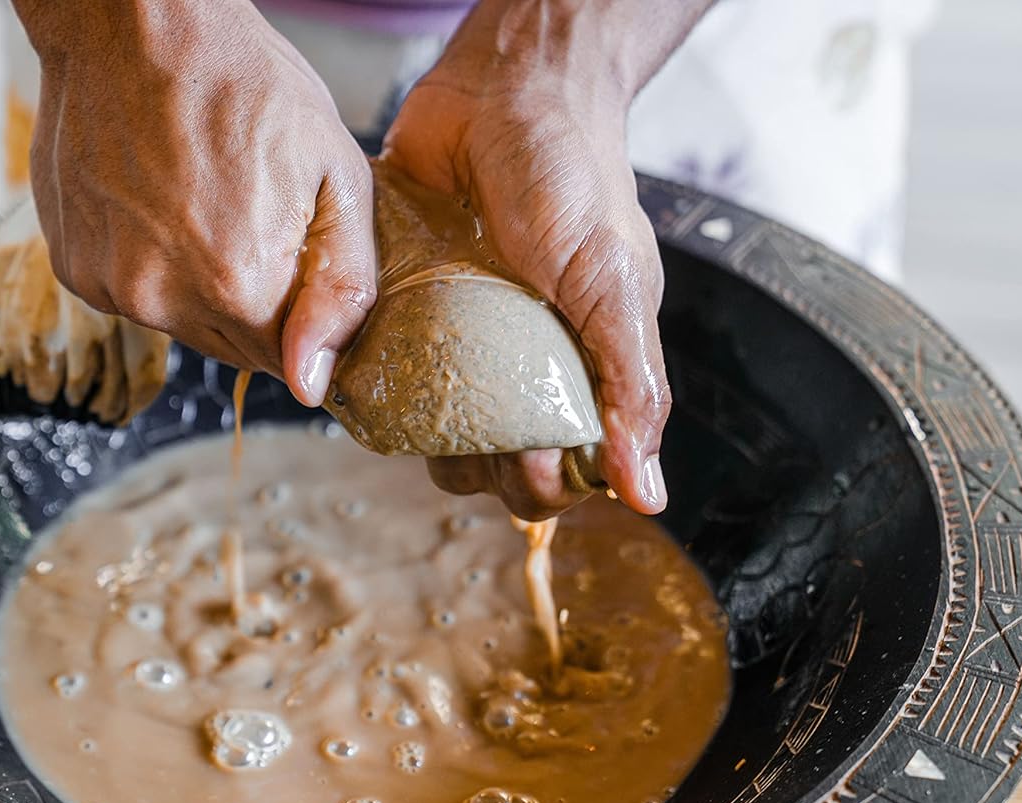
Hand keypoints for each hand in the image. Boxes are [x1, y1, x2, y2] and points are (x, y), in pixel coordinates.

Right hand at [13, 0, 376, 404]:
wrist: (134, 29)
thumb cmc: (243, 83)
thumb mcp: (337, 175)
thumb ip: (344, 288)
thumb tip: (317, 383)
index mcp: (237, 285)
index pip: (288, 361)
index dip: (303, 317)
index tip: (299, 262)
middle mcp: (163, 301)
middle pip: (233, 349)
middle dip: (255, 302)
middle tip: (253, 219)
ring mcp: (109, 287)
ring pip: (181, 325)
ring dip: (200, 285)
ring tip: (202, 203)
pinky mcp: (74, 270)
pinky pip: (133, 295)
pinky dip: (150, 265)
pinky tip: (157, 205)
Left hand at [384, 0, 709, 518]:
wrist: (505, 89)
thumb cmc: (575, 179)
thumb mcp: (614, 285)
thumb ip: (631, 385)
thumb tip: (648, 493)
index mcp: (576, 369)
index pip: (559, 469)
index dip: (545, 484)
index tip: (534, 458)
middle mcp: (512, 364)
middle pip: (490, 461)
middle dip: (486, 466)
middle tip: (481, 434)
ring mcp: (453, 339)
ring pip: (431, 426)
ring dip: (426, 433)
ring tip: (432, 400)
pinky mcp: (400, 306)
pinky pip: (381, 367)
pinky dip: (375, 381)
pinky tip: (374, 373)